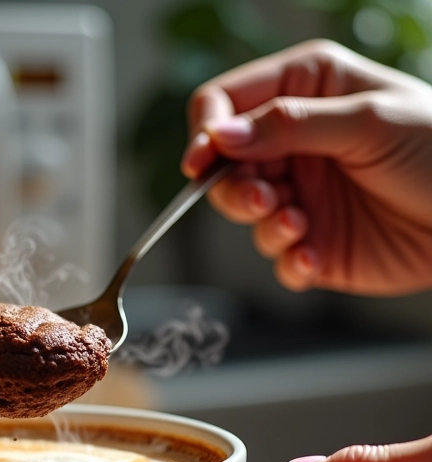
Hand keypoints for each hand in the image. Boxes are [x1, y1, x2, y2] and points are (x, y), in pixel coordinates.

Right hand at [181, 39, 431, 295]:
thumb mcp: (367, 122)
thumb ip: (288, 126)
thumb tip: (221, 137)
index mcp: (304, 92)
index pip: (225, 104)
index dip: (207, 131)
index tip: (202, 160)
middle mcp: (293, 144)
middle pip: (224, 165)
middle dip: (233, 187)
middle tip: (262, 199)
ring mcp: (300, 195)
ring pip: (243, 213)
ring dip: (264, 224)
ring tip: (299, 225)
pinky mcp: (310, 242)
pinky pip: (276, 257)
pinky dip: (287, 261)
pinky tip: (313, 257)